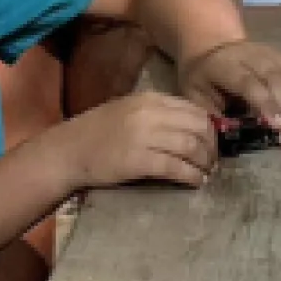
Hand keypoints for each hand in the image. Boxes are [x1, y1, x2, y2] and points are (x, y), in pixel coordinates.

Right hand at [45, 90, 218, 191]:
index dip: (209, 128)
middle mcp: (149, 113)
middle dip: (211, 146)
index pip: (193, 109)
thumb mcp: (129, 111)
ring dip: (205, 163)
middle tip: (212, 160)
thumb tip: (192, 128)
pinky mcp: (139, 160)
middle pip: (198, 126)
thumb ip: (158, 114)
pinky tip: (196, 182)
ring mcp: (144, 136)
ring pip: (191, 146)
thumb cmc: (98, 133)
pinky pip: (176, 167)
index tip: (212, 143)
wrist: (68, 151)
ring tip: (206, 173)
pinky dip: (191, 176)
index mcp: (149, 99)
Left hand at [179, 40, 280, 139]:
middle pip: (275, 78)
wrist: (212, 48)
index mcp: (225, 65)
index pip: (249, 83)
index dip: (265, 104)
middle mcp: (250, 55)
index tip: (277, 127)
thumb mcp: (195, 96)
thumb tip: (228, 142)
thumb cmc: (203, 79)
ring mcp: (270, 53)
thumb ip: (211, 116)